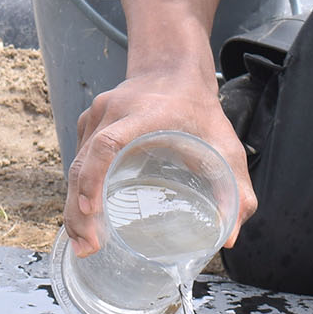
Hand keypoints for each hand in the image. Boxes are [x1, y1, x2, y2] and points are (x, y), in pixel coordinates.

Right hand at [62, 68, 256, 255]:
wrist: (172, 67)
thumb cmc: (199, 110)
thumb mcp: (226, 147)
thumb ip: (237, 191)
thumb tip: (230, 238)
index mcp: (145, 115)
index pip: (108, 144)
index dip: (94, 178)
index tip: (91, 210)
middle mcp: (114, 112)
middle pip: (84, 161)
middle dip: (79, 207)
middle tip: (88, 246)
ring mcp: (97, 115)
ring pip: (77, 163)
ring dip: (75, 204)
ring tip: (85, 241)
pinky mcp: (90, 122)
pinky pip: (79, 158)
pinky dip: (79, 189)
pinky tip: (86, 217)